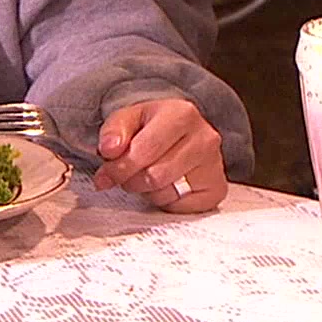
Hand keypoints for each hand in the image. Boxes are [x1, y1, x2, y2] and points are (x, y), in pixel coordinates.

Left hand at [91, 97, 226, 212]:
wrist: (181, 133)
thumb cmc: (153, 126)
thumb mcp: (129, 118)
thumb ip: (114, 131)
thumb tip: (109, 150)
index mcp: (182, 114)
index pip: (144, 150)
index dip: (119, 167)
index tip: (105, 175)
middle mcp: (205, 138)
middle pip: (153, 176)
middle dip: (130, 180)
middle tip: (124, 176)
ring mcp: (214, 165)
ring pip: (166, 193)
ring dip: (146, 191)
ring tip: (146, 176)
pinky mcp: (217, 189)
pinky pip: (180, 208)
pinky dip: (166, 201)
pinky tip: (167, 184)